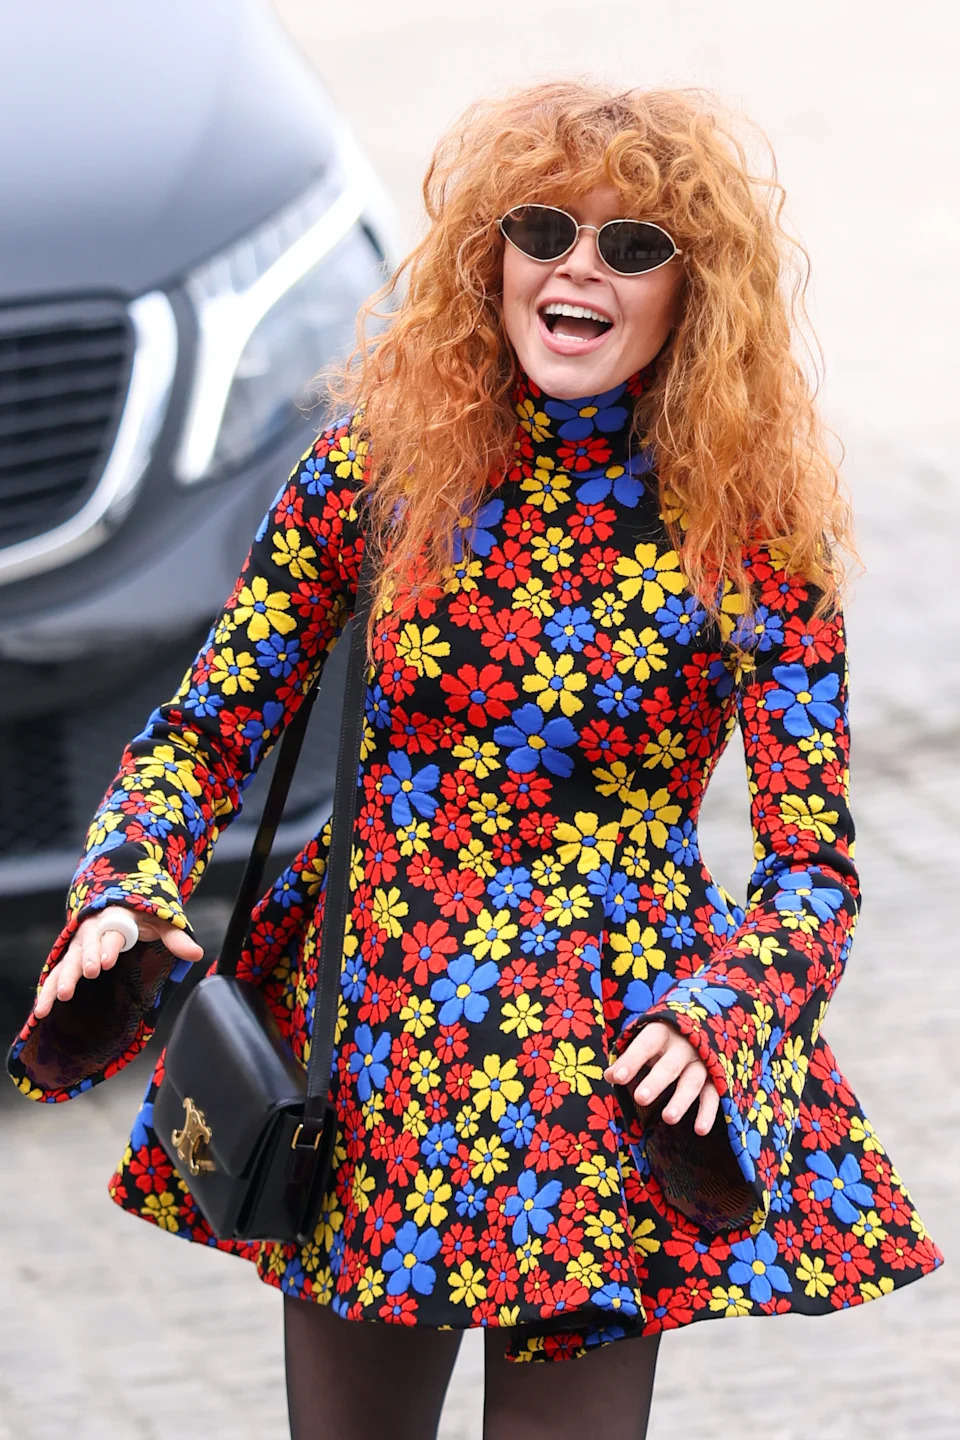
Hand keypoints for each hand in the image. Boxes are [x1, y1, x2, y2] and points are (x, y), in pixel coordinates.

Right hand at [33, 906, 203, 1018]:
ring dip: (61, 980)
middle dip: (84, 960)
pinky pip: (55, 974)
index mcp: (114, 918)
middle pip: (85, 946)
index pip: (112, 933)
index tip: (106, 961)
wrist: (117, 901)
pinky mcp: (70, 959)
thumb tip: (197, 953)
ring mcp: (78, 946)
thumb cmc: (141, 914)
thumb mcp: (160, 921)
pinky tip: (41, 1011)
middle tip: (86, 975)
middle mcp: (91, 930)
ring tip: (57, 999)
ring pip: (66, 962)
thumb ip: (175, 937)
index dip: (108, 947)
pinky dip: (47, 990)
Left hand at [604, 1021, 720, 1136]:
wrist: (700, 1026)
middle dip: (656, 1081)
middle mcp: (684, 1045)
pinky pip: (713, 1095)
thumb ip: (628, 1057)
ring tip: (668, 1118)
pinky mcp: (716, 1077)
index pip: (645, 1045)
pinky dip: (708, 1113)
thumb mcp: (645, 1039)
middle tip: (640, 1098)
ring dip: (681, 1099)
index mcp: (662, 1031)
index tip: (616, 1077)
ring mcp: (702, 1061)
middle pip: (669, 1065)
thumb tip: (609, 1076)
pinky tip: (700, 1130)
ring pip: (693, 1081)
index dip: (631, 1061)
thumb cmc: (663, 1037)